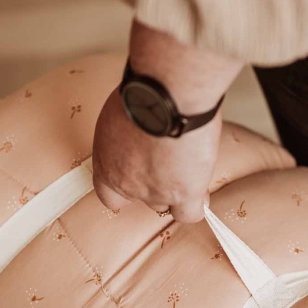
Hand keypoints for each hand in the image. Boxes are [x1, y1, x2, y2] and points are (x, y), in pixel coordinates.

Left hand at [92, 86, 221, 222]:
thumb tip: (137, 129)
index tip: (137, 178)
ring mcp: (155, 193)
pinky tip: (200, 189)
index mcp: (107, 163)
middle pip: (142, 198)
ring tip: (190, 164)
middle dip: (156, 183)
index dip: (125, 190)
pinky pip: (190, 213)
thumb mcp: (120, 113)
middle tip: (169, 161)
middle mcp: (127, 184)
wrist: (165, 96)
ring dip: (177, 189)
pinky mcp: (183, 194)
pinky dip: (197, 203)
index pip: (109, 195)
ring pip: (167, 204)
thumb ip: (125, 134)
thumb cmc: (142, 94)